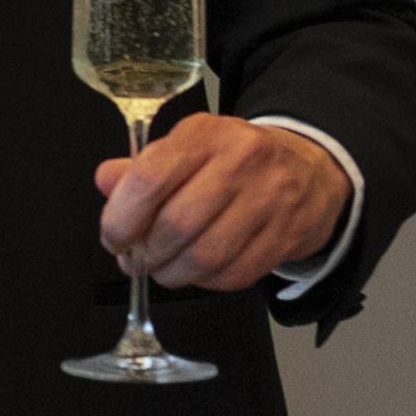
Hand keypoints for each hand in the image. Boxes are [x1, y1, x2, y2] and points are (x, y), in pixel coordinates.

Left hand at [100, 113, 350, 290]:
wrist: (309, 168)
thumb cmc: (234, 160)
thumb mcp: (187, 147)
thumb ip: (141, 168)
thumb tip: (105, 181)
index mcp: (205, 134)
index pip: (150, 179)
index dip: (121, 218)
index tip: (113, 238)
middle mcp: (242, 161)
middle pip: (177, 224)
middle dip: (146, 253)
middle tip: (135, 261)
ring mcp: (271, 199)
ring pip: (206, 256)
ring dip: (174, 273)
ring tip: (163, 270)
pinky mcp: (289, 234)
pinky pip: (236, 273)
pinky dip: (208, 281)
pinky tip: (198, 272)